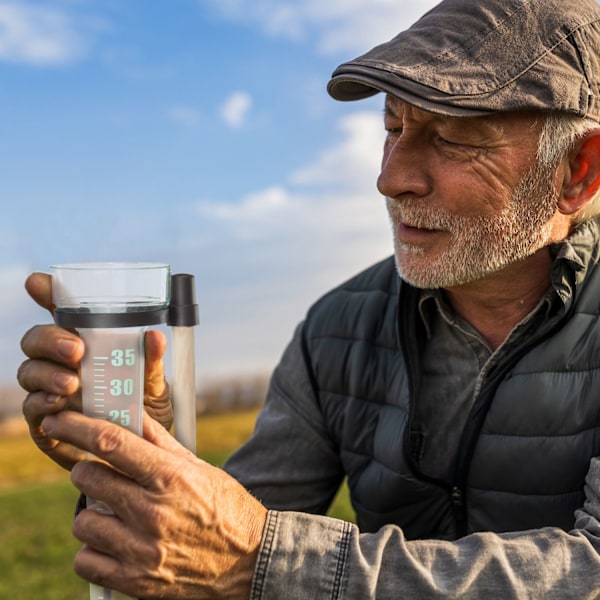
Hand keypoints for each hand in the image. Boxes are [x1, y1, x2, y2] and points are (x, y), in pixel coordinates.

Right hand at [18, 272, 173, 470]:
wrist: (139, 457)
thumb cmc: (145, 412)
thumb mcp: (155, 387)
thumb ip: (151, 364)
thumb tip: (154, 336)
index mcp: (88, 345)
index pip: (62, 313)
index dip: (47, 294)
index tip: (38, 283)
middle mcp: (62, 363)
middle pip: (36, 339)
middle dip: (50, 340)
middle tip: (76, 350)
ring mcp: (49, 391)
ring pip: (29, 371)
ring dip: (47, 374)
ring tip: (72, 383)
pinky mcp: (44, 422)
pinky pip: (32, 408)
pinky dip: (43, 404)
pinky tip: (60, 405)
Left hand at [41, 410, 266, 598]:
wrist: (249, 561)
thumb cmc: (225, 506)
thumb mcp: (198, 467)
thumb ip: (159, 441)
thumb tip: (130, 414)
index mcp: (170, 477)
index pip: (110, 444)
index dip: (77, 427)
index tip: (58, 421)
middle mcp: (153, 512)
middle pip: (88, 478)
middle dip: (87, 470)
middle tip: (102, 473)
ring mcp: (142, 550)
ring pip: (83, 521)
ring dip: (93, 513)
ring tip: (114, 513)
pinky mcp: (136, 581)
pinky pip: (85, 561)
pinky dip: (94, 549)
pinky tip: (114, 541)